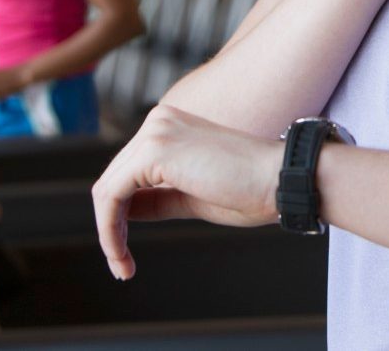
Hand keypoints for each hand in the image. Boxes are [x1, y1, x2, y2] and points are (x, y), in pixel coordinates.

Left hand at [92, 105, 283, 279]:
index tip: (125, 253)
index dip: (120, 214)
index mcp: (169, 126)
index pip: (128, 172)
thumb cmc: (249, 190)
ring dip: (108, 233)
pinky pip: (112, 195)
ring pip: (108, 189)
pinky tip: (121, 256)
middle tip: (121, 266)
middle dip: (111, 226)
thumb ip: (157, 198)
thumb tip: (123, 212)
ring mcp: (155, 132)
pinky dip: (110, 229)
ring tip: (122, 266)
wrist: (281, 180)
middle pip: (113, 179)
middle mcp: (158, 120)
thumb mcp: (192, 197)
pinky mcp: (155, 150)